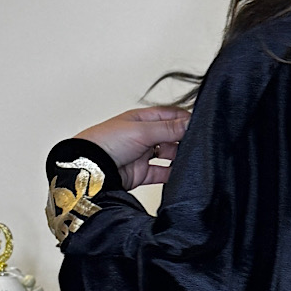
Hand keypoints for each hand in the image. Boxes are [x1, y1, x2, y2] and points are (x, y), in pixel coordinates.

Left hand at [74, 106, 189, 189]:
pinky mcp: (142, 173)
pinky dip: (171, 174)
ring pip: (168, 155)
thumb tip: (191, 124)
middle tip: (196, 145)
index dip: (185, 119)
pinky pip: (162, 173)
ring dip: (179, 158)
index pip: (170, 115)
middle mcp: (143, 135)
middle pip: (171, 136)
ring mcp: (143, 154)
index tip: (199, 126)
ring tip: (189, 160)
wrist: (90, 168)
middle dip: (184, 140)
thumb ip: (168, 129)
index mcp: (142, 119)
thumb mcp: (142, 130)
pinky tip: (180, 174)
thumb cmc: (106, 142)